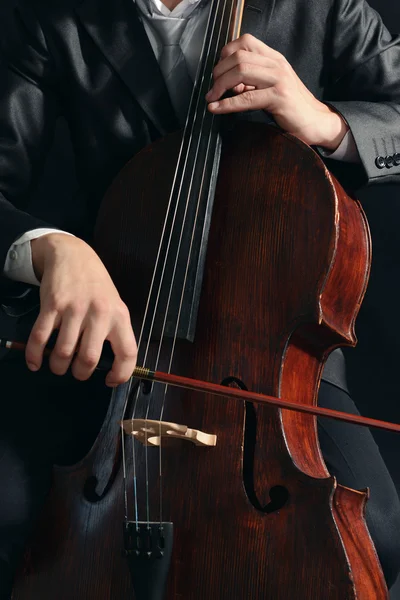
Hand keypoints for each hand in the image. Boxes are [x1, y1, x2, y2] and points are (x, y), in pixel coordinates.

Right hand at [27, 233, 136, 386]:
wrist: (73, 255)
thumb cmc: (96, 285)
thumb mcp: (114, 305)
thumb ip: (113, 331)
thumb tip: (108, 365)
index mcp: (119, 316)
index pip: (127, 353)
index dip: (120, 374)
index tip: (110, 380)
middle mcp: (99, 313)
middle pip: (89, 358)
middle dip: (80, 373)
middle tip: (77, 372)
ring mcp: (74, 309)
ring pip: (64, 352)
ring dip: (58, 366)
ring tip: (58, 365)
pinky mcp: (52, 305)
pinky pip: (40, 338)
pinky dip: (35, 355)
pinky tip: (35, 362)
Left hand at [206, 34, 348, 150]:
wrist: (315, 121)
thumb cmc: (291, 107)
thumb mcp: (270, 88)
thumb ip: (251, 82)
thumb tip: (229, 85)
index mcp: (274, 58)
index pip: (245, 41)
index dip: (225, 54)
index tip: (218, 71)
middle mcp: (276, 64)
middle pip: (238, 56)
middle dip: (219, 73)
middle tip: (212, 89)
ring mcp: (279, 79)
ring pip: (241, 72)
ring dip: (220, 86)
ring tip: (212, 98)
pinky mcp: (279, 98)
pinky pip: (247, 98)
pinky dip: (227, 104)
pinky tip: (216, 108)